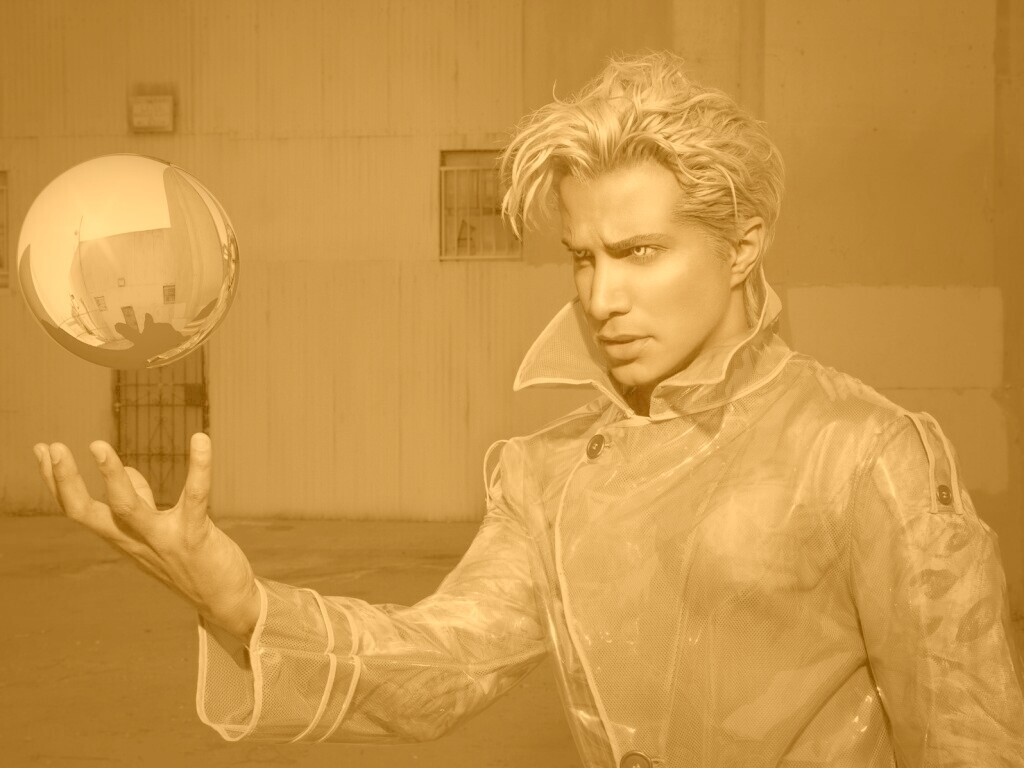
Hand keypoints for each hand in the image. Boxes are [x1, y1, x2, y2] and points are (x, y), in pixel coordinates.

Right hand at [33, 433, 259, 641]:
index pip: (78, 510)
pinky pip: (195, 497)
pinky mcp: (195, 537)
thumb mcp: (155, 532)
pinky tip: (201, 439)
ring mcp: (163, 540)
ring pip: (126, 508)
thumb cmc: (190, 561)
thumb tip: (126, 469)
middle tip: (52, 448)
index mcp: (122, 537)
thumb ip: (139, 500)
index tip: (40, 449)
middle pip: (86, 513)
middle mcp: (135, 541)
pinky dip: (199, 466)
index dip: (56, 481)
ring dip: (111, 476)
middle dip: (65, 481)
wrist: (225, 602)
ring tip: (97, 446)